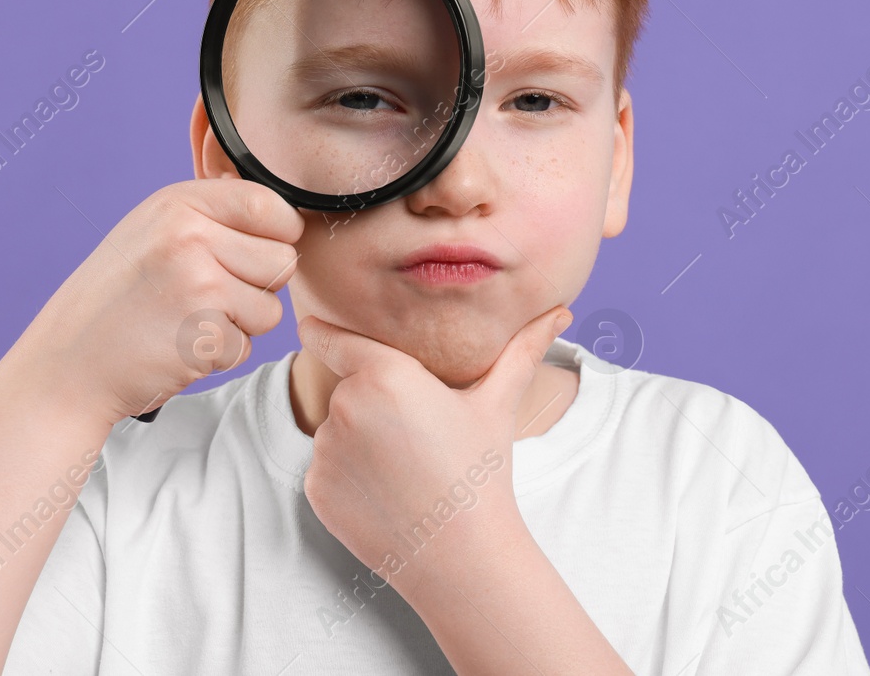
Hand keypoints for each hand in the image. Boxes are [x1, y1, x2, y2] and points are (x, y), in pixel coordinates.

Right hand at [12, 179, 304, 423]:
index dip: (275, 235)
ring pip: (271, 310)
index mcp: (179, 203)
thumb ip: (211, 216)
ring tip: (187, 320)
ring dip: (239, 325)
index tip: (250, 252)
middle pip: (282, 260)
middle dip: (257, 287)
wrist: (67, 363)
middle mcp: (190, 236)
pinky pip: (246, 348)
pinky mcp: (201, 336)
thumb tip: (283, 210)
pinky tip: (177, 346)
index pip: (270, 205)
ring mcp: (197, 285)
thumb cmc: (117, 298)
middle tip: (207, 296)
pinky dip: (217, 356)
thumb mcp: (152, 231)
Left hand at [296, 303, 573, 599]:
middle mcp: (345, 405)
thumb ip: (523, 351)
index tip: (307, 325)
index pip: (335, 340)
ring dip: (361, 444)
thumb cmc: (482, 473)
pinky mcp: (314, 488)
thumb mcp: (497, 405)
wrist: (461, 556)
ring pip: (337, 433)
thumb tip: (561, 313)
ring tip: (407, 472)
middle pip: (350, 391)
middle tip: (417, 440)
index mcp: (385, 374)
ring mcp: (325, 449)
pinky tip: (387, 497)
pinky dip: (349, 480)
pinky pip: (326, 470)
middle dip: (374, 406)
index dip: (321, 331)